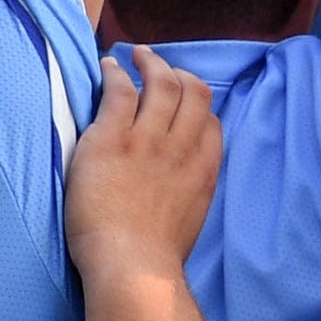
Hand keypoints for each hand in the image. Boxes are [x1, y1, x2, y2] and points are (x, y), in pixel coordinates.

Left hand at [64, 48, 220, 288]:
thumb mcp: (190, 223)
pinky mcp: (113, 139)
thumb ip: (190, 194)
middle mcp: (181, 148)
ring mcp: (148, 141)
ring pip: (161, 83)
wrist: (132, 266)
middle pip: (194, 93)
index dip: (199, 107)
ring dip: (151, 63)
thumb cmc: (155, 258)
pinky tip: (109, 68)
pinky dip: (116, 73)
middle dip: (180, 73)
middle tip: (161, 67)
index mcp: (202, 171)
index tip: (184, 103)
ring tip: (137, 54)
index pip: (211, 124)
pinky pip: (120, 91)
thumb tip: (180, 189)